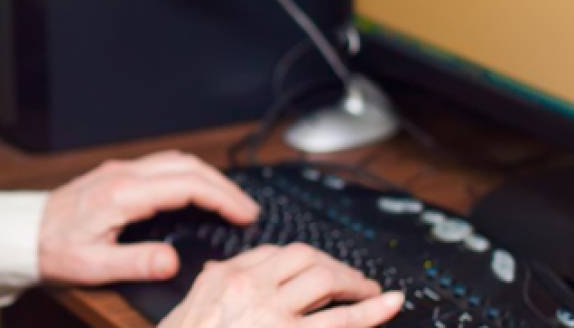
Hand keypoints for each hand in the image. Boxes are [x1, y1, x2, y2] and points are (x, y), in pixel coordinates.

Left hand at [37, 150, 258, 283]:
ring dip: (208, 176)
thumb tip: (173, 262)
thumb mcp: (93, 267)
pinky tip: (197, 190)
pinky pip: (163, 164)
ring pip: (176, 161)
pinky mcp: (117, 174)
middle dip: (224, 185)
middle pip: (188, 166)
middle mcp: (124, 175)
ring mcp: (120, 170)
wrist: (23, 233)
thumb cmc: (54, 250)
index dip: (222, 197)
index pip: (186, 185)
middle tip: (248, 209)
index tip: (244, 214)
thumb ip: (136, 263)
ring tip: (230, 200)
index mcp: (122, 195)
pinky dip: (189, 174)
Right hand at [160, 244, 404, 327]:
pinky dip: (371, 310)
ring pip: (325, 278)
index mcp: (223, 278)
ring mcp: (273, 312)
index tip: (312, 268)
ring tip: (370, 291)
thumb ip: (208, 291)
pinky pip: (340, 320)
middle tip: (349, 278)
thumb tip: (220, 275)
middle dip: (332, 264)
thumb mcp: (184, 314)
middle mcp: (250, 286)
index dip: (299, 260)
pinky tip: (389, 303)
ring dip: (354, 281)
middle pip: (303, 256)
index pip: (270, 253)